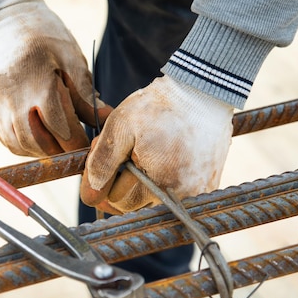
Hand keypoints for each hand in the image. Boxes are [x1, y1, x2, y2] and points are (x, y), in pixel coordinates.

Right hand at [0, 0, 110, 156]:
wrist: (8, 21)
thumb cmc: (46, 37)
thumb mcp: (73, 60)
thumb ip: (86, 95)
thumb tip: (105, 118)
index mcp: (40, 86)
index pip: (61, 129)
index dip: (76, 142)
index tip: (88, 145)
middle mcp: (14, 99)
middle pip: (37, 143)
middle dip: (58, 152)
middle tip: (72, 149)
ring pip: (18, 144)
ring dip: (39, 151)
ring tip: (54, 145)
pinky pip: (4, 136)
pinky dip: (21, 143)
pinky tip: (35, 137)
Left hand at [80, 76, 233, 213]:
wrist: (201, 92)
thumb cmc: (159, 107)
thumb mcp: (121, 126)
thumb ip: (102, 162)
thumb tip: (91, 196)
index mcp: (159, 183)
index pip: (117, 201)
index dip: (105, 179)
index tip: (107, 156)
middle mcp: (181, 196)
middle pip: (133, 205)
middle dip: (120, 181)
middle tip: (123, 151)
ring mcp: (196, 194)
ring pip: (150, 201)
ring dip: (139, 182)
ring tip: (141, 153)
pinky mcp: (206, 188)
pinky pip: (172, 196)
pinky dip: (161, 180)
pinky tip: (160, 157)